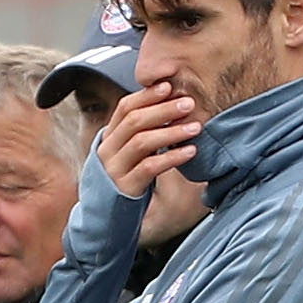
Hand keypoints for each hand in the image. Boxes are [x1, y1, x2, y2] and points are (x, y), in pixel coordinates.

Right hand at [97, 82, 200, 201]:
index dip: (146, 95)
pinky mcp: (125, 187)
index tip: (169, 86)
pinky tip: (190, 151)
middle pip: (134, 121)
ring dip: (171, 132)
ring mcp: (114, 169)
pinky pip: (149, 168)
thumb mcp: (128, 152)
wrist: (106, 215)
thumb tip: (170, 101)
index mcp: (109, 137)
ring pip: (141, 142)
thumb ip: (141, 131)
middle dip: (164, 110)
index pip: (124, 108)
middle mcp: (108, 150)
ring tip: (196, 127)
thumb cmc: (126, 177)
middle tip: (189, 103)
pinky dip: (172, 157)